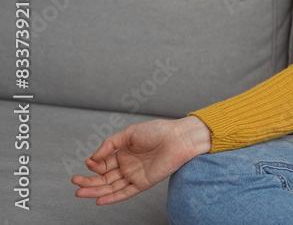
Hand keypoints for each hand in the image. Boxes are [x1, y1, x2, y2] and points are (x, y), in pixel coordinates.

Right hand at [71, 115, 211, 204]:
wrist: (179, 137)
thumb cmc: (158, 131)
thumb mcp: (130, 133)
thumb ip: (110, 144)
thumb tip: (93, 157)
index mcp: (124, 154)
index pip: (103, 164)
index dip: (94, 165)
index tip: (87, 162)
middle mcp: (128, 166)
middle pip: (104, 178)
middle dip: (88, 182)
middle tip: (74, 183)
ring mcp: (135, 175)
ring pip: (111, 187)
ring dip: (95, 191)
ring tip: (79, 192)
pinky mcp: (144, 183)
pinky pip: (125, 193)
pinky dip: (112, 198)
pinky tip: (99, 200)